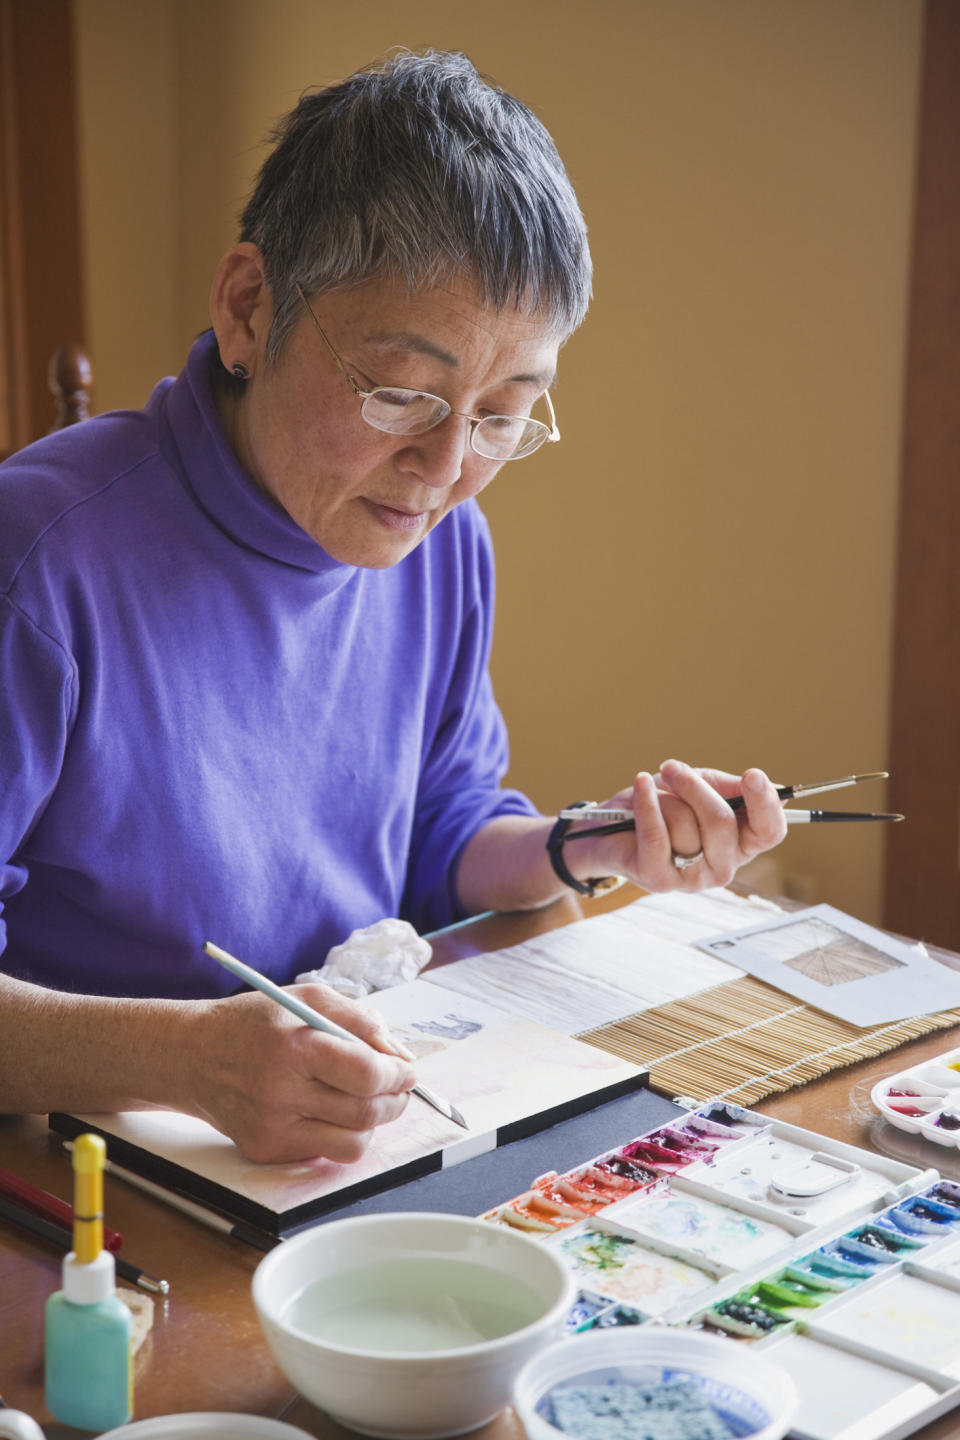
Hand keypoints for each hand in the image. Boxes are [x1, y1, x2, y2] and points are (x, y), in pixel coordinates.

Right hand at [184, 981, 416, 1162]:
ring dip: (375, 1122)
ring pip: (352, 1143)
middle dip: (396, 1099)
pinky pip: (325, 1152)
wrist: (192, 1056)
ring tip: (372, 1099)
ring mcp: (271, 1128)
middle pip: (365, 1111)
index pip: (365, 1073)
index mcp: (292, 1048)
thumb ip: (359, 1022)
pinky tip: (333, 1110)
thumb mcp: (306, 999)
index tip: (408, 1070)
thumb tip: (401, 1057)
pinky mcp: (266, 1151)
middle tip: (400, 1086)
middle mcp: (279, 1093)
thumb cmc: (254, 1023)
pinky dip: (342, 1133)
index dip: (397, 1074)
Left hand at [567, 760, 786, 893]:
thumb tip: (772, 787)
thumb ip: (730, 788)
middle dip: (694, 787)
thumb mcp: (699, 787)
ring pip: (687, 826)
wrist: (608, 829)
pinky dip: (647, 804)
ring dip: (664, 800)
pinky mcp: (660, 880)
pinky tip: (641, 784)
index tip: (752, 775)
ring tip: (649, 798)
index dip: (766, 804)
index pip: (769, 832)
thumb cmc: (660, 807)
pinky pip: (658, 835)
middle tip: (672, 768)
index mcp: (739, 844)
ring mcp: (692, 879)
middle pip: (723, 822)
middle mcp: (722, 868)